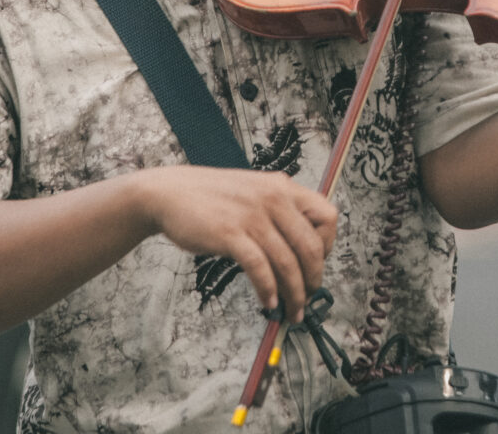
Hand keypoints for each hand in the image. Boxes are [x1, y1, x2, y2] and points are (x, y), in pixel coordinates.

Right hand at [137, 167, 337, 321]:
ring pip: (287, 262)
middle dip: (314, 279)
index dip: (328, 245)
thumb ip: (279, 212)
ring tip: (292, 311)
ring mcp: (251, 216)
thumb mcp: (254, 192)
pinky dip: (268, 290)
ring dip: (294, 294)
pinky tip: (268, 302)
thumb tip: (302, 251)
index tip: (318, 264)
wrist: (169, 193)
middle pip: (311, 247)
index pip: (327, 216)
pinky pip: (260, 268)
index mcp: (283, 187)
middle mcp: (273, 198)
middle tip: (309, 297)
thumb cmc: (213, 198)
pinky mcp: (230, 234)